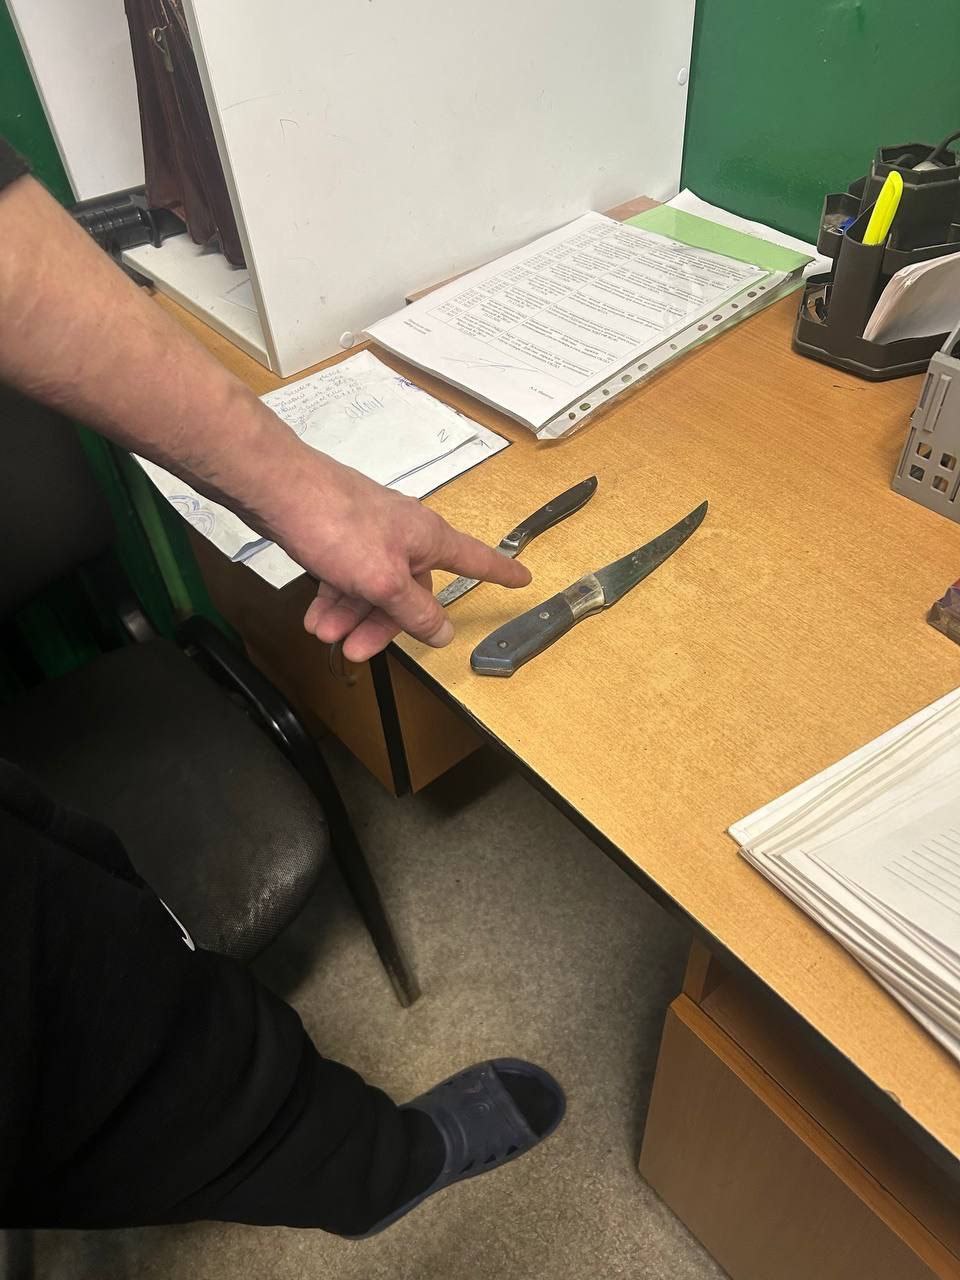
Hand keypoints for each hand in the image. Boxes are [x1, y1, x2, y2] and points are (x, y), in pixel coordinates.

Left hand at [276, 459, 530, 661]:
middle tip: (357, 652)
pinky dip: (334, 600)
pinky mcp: (339, 537)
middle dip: (383, 624)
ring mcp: (370, 535)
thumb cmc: (339, 527)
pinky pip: (347, 577)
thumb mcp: (384, 581)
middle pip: (410, 590)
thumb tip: (444, 633)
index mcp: (428, 538)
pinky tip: (316, 620)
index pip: (476, 560)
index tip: (524, 578)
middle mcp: (404, 535)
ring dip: (351, 617)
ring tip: (325, 636)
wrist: (279, 491)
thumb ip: (415, 611)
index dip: (501, 572)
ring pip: (373, 587)